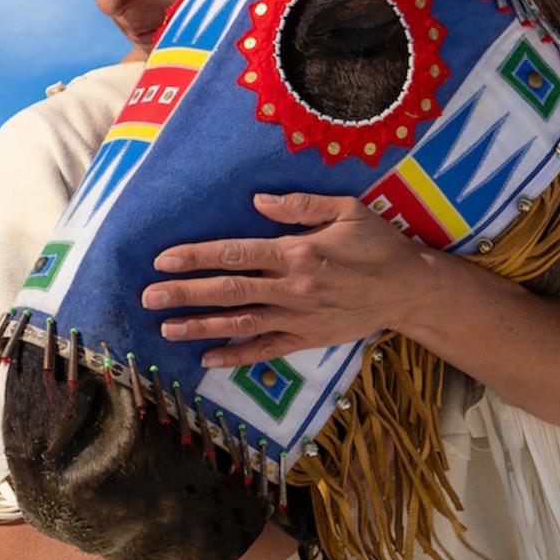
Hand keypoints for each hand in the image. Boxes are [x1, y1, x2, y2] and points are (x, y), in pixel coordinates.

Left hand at [142, 192, 444, 367]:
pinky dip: (235, 356)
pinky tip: (207, 359)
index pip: (235, 254)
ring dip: (200, 327)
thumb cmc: (378, 243)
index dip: (197, 257)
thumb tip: (257, 200)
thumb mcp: (347, 209)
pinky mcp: (306, 339)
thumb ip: (299, 205)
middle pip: (228, 292)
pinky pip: (265, 350)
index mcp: (296, 253)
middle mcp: (291, 289)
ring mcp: (297, 318)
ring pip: (239, 324)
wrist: (410, 289)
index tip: (164, 259)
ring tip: (165, 329)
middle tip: (148, 297)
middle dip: (184, 294)